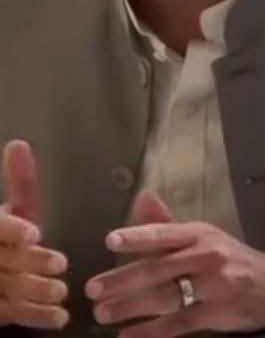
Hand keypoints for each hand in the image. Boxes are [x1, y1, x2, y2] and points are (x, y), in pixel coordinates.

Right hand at [0, 140, 69, 329]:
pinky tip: (60, 316)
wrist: (2, 273)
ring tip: (62, 290)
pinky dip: (36, 316)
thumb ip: (19, 183)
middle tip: (60, 264)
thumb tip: (19, 145)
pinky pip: (11, 315)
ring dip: (34, 292)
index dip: (11, 230)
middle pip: (1, 260)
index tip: (35, 233)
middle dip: (30, 262)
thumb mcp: (15, 211)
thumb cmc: (9, 239)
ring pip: (5, 290)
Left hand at [85, 192, 264, 337]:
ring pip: (164, 297)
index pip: (166, 233)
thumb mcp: (206, 236)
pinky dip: (149, 331)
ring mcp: (213, 286)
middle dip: (122, 279)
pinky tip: (127, 335)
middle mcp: (207, 256)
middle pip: (159, 268)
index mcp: (201, 234)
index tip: (111, 240)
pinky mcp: (216, 313)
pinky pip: (177, 324)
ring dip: (130, 307)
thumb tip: (141, 198)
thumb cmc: (233, 259)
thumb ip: (169, 223)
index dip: (138, 236)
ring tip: (102, 314)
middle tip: (92, 289)